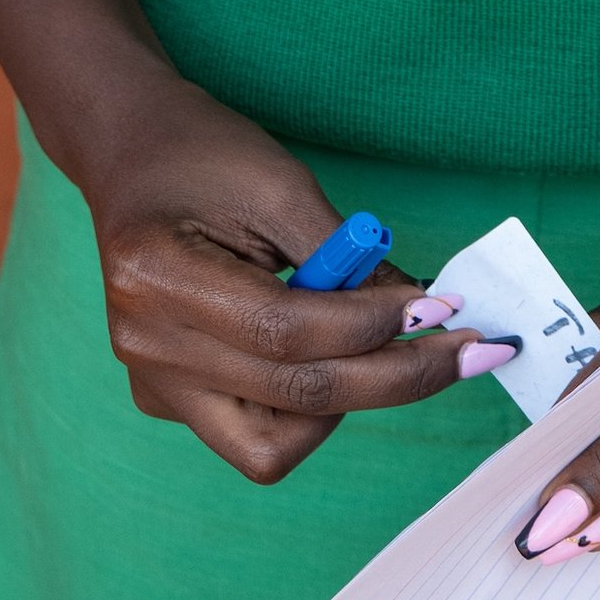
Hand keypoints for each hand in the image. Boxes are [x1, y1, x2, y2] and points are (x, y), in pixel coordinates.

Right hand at [82, 74, 509, 483]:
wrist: (132, 155)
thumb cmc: (205, 156)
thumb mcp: (280, 182)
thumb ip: (344, 257)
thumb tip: (421, 316)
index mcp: (156, 278)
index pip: (286, 330)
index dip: (374, 324)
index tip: (444, 306)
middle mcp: (145, 347)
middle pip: (293, 393)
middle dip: (395, 376)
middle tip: (467, 351)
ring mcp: (151, 383)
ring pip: (274, 444)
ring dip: (348, 400)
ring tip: (380, 344)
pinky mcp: (166, 400)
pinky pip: (254, 437)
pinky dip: (307, 407)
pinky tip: (324, 351)